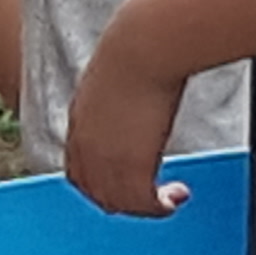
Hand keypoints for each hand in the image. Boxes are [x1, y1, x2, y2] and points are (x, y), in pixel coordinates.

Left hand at [58, 22, 196, 218]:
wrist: (144, 47)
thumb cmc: (138, 48)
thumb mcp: (115, 76)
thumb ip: (118, 94)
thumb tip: (139, 90)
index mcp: (79, 123)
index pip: (78, 172)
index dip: (100, 184)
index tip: (124, 183)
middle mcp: (85, 146)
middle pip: (95, 193)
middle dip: (123, 200)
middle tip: (151, 197)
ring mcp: (105, 160)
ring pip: (118, 203)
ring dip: (144, 207)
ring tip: (170, 198)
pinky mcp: (130, 168)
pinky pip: (142, 204)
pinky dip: (160, 207)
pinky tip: (177, 196)